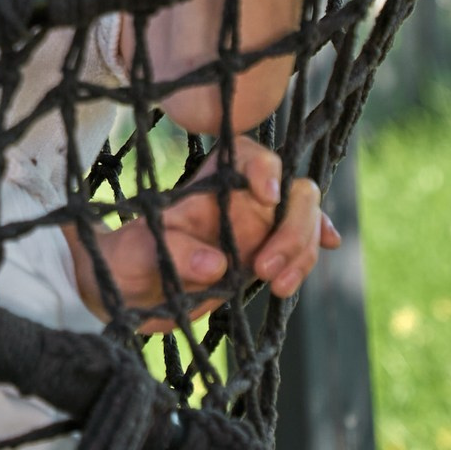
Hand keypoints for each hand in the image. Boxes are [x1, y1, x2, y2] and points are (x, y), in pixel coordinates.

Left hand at [67, 138, 337, 331]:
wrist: (126, 294)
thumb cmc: (123, 263)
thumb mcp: (133, 255)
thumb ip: (170, 253)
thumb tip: (216, 264)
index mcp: (208, 182)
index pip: (248, 155)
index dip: (265, 168)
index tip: (264, 195)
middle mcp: (239, 198)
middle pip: (291, 191)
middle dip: (292, 227)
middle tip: (264, 270)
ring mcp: (256, 227)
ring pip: (303, 220)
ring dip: (301, 251)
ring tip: (276, 286)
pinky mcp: (264, 255)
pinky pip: (301, 248)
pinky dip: (311, 250)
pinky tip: (327, 248)